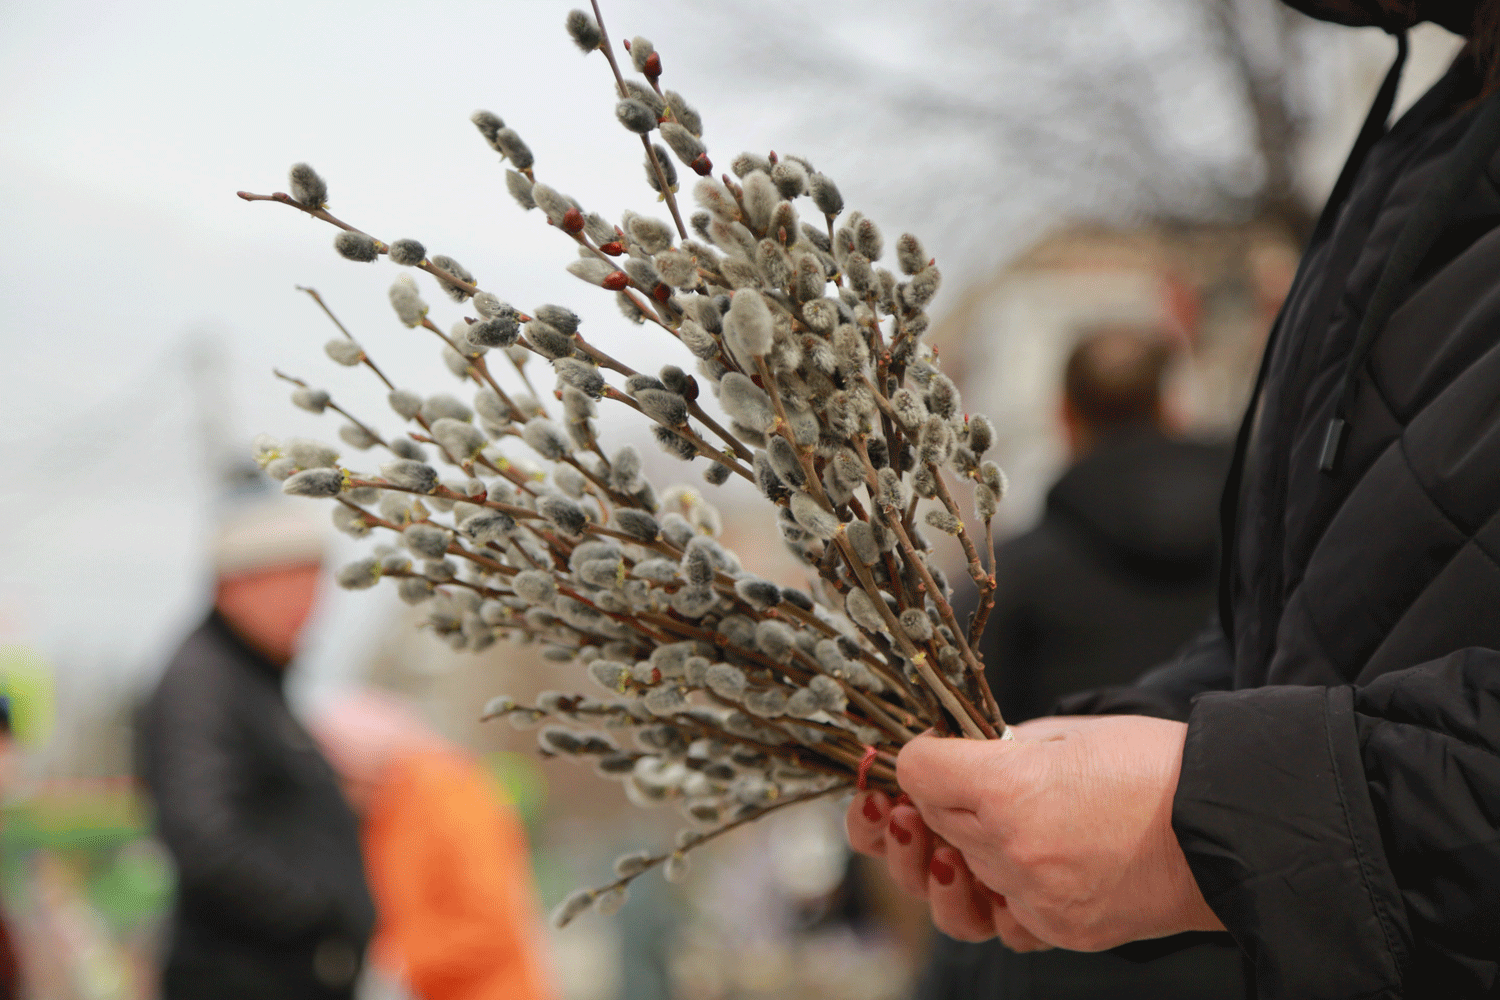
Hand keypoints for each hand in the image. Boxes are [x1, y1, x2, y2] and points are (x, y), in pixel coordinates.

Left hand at [845, 715, 1223, 950]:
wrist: (1231, 827)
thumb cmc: (1159, 766)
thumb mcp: (1071, 732)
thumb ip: (1005, 745)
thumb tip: (959, 750)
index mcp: (1010, 788)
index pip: (919, 771)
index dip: (924, 753)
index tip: (938, 748)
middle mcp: (1013, 848)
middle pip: (935, 819)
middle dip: (944, 796)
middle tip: (966, 779)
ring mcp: (1036, 897)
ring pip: (963, 870)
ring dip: (969, 845)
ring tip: (999, 822)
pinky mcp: (1060, 928)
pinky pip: (1006, 913)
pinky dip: (1008, 889)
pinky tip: (1030, 862)